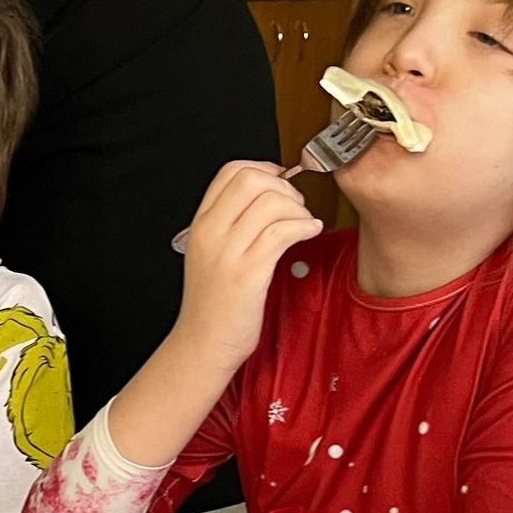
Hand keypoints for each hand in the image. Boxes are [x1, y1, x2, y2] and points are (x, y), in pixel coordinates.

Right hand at [174, 161, 323, 369]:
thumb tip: (269, 196)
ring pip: (270, 202)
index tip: (280, 185)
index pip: (231, 171)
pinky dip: (305, 226)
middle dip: (284, 187)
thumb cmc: (214, 302)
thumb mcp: (211, 254)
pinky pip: (282, 232)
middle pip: (252, 179)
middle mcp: (211, 232)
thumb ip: (230, 224)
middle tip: (295, 208)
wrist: (203, 343)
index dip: (264, 169)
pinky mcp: (248, 273)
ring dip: (298, 209)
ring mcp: (228, 252)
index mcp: (202, 224)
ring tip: (304, 224)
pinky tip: (311, 232)